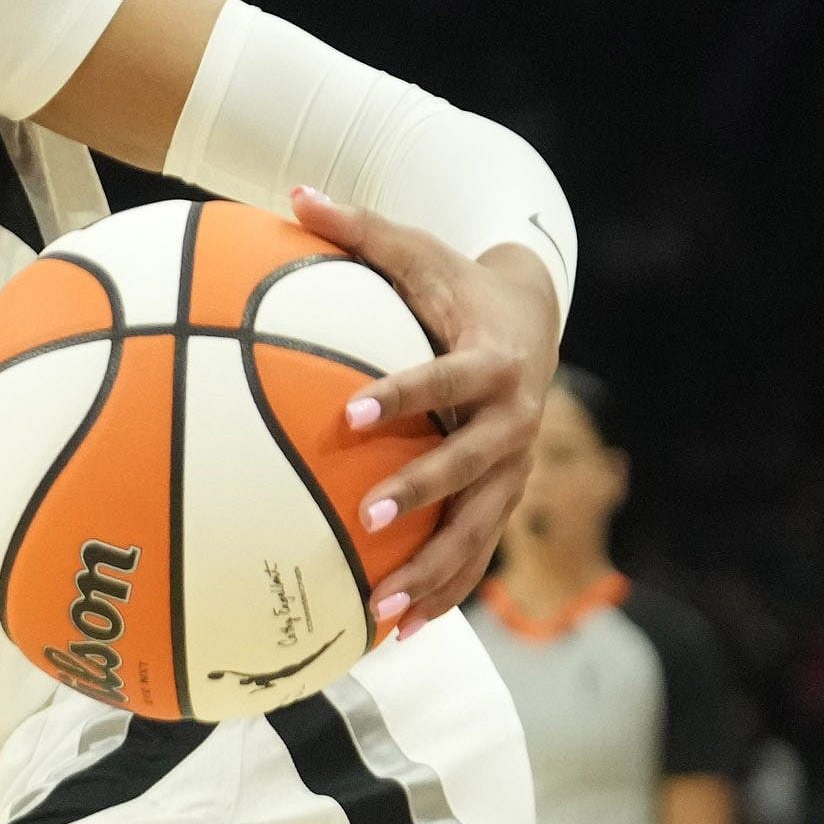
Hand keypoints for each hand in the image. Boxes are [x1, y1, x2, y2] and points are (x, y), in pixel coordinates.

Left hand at [292, 185, 560, 634]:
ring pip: (481, 528)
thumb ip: (356, 228)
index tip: (352, 412)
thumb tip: (291, 191)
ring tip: (381, 614)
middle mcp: (514, 420)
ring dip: (435, 572)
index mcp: (491, 360)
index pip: (446, 378)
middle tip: (370, 515)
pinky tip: (395, 632)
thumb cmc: (454, 283)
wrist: (533, 315)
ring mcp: (515, 467)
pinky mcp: (505, 498)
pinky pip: (477, 553)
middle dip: (426, 491)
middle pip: (474, 465)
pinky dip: (441, 592)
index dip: (405, 393)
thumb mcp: (414, 250)